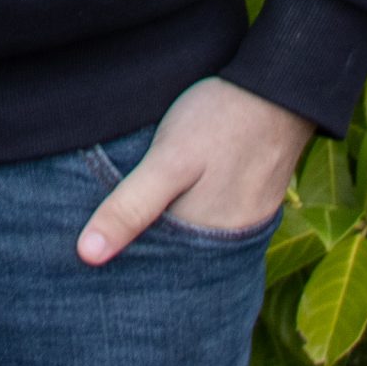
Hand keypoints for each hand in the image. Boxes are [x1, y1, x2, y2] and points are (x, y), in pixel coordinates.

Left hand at [77, 76, 312, 264]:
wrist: (280, 90)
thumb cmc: (220, 121)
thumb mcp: (168, 160)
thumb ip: (132, 206)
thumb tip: (87, 255)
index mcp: (204, 244)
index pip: (155, 275)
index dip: (122, 265)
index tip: (89, 257)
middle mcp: (228, 247)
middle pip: (177, 261)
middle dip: (144, 252)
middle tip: (105, 234)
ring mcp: (246, 226)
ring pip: (195, 243)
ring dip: (168, 233)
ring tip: (138, 219)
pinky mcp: (255, 206)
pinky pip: (216, 225)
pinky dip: (193, 218)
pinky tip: (178, 201)